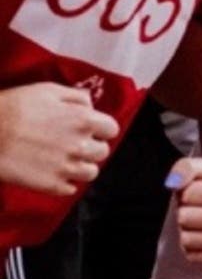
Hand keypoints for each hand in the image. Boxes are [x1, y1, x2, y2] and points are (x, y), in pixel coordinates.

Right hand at [0, 82, 116, 193]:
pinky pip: (71, 188)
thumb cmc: (14, 107)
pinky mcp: (53, 186)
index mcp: (83, 121)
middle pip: (103, 152)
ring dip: (81, 166)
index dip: (100, 128)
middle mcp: (80, 146)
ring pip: (91, 173)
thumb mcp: (47, 90)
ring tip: (64, 158)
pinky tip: (50, 170)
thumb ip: (76, 97)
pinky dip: (64, 181)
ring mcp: (67, 169)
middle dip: (91, 146)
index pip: (111, 129)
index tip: (90, 128)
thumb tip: (91, 105)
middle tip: (73, 142)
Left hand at [167, 157, 201, 262]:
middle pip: (185, 218)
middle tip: (197, 206)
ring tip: (199, 218)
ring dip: (186, 228)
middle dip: (184, 210)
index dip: (186, 191)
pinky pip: (192, 255)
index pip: (188, 195)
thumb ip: (185, 168)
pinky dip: (192, 244)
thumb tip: (172, 183)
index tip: (198, 190)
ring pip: (186, 239)